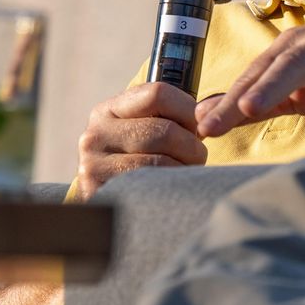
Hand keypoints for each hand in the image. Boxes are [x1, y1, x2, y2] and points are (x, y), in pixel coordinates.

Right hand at [75, 81, 210, 200]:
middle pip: (165, 130)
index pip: (158, 94)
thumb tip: (210, 111)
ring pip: (161, 161)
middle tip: (197, 157)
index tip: (197, 127)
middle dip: (192, 146)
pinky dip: (171, 188)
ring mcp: (94, 166)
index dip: (189, 111)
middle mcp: (95, 135)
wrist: (110, 210)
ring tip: (184, 174)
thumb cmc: (139, 163)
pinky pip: (151, 187)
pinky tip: (170, 189)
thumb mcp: (144, 131)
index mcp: (108, 111)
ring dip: (184, 169)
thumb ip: (170, 116)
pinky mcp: (100, 194)